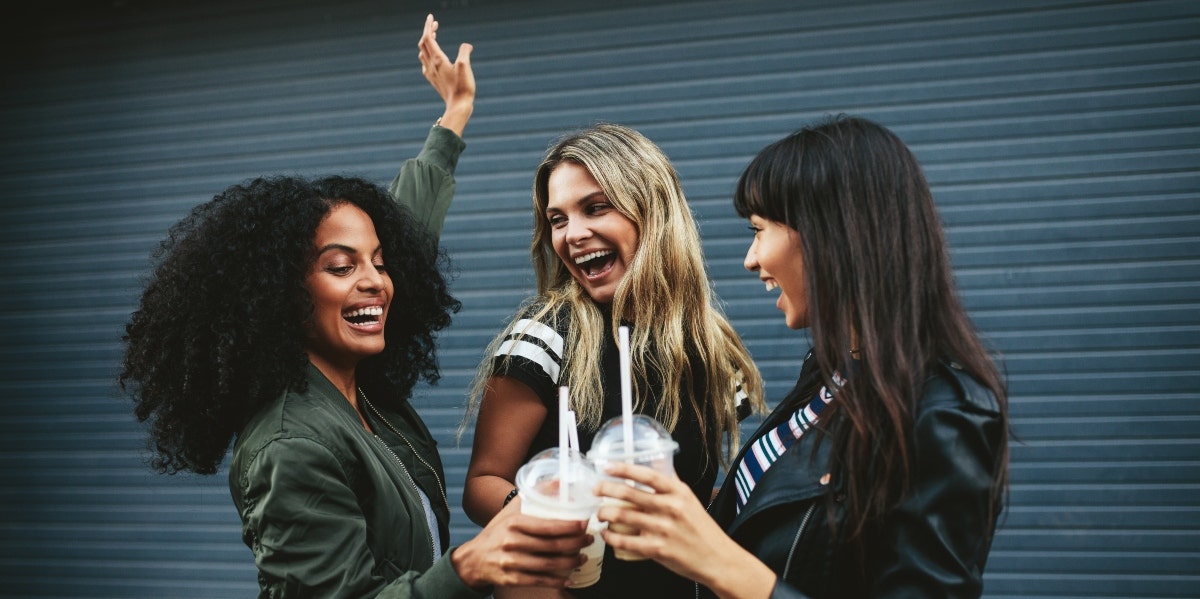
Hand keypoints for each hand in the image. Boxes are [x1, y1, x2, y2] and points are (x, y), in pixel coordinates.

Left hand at [418, 13, 474, 135]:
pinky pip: (426, 64)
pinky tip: (432, 59)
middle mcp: (431, 66)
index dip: (428, 26)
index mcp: (438, 60)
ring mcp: (431, 74)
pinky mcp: (434, 81)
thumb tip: (466, 46)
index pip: (428, 38)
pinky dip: (427, 55)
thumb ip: (464, 52)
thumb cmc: (462, 88)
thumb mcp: (465, 66)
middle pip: (424, 44)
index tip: (431, 17)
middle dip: (428, 32)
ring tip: (433, 37)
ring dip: (427, 43)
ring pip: (423, 54)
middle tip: (435, 24)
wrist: (458, 107)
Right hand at [451, 499, 590, 589]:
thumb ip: (534, 495)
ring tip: (582, 557)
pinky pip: (539, 580)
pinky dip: (557, 581)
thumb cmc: (496, 533)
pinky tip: (569, 578)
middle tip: (589, 540)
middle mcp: (512, 542)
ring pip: (548, 564)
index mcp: (514, 523)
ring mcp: (512, 562)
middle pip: (551, 545)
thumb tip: (559, 481)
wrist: (473, 560)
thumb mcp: (510, 511)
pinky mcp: (512, 579)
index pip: (547, 525)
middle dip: (575, 544)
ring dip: (570, 562)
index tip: (584, 524)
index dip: (569, 526)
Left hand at [595, 462, 776, 598]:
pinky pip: (626, 542)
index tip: (607, 466)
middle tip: (596, 489)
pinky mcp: (658, 550)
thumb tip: (659, 462)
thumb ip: (673, 483)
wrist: (717, 558)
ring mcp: (663, 529)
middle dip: (606, 489)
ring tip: (600, 513)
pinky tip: (606, 534)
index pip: (647, 475)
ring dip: (605, 513)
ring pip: (623, 517)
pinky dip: (611, 537)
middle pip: (630, 493)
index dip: (624, 468)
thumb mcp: (690, 500)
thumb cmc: (702, 529)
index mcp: (679, 492)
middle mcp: (671, 508)